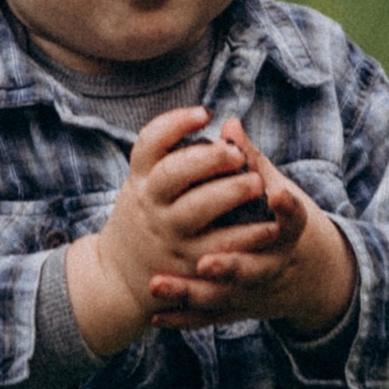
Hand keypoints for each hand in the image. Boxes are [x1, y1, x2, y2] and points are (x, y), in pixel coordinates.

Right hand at [64, 106, 269, 355]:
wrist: (119, 274)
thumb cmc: (146, 215)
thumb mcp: (147, 182)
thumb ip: (175, 153)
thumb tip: (225, 122)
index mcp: (141, 177)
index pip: (149, 142)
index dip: (175, 123)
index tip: (204, 113)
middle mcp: (151, 203)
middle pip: (174, 173)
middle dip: (208, 159)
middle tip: (236, 153)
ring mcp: (168, 233)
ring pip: (196, 210)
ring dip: (229, 193)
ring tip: (258, 183)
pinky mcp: (188, 262)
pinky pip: (218, 246)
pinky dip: (245, 236)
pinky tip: (269, 225)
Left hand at [64, 112, 354, 351]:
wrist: (302, 275)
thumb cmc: (277, 219)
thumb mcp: (274, 191)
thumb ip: (251, 162)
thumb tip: (229, 123)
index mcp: (286, 234)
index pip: (293, 222)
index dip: (287, 210)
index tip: (275, 194)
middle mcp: (271, 265)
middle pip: (252, 269)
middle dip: (229, 266)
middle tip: (203, 261)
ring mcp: (252, 291)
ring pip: (222, 297)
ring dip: (189, 293)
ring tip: (155, 285)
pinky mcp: (235, 309)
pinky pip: (207, 318)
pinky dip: (182, 318)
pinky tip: (155, 318)